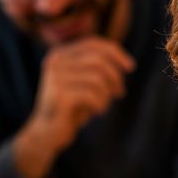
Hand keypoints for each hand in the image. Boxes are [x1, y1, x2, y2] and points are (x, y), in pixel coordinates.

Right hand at [13, 37, 134, 177]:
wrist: (47, 133)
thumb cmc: (70, 108)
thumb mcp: (83, 83)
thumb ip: (96, 69)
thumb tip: (124, 61)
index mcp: (59, 54)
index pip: (92, 43)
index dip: (115, 52)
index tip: (131, 67)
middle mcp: (55, 62)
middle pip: (98, 60)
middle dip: (115, 77)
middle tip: (120, 93)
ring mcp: (55, 78)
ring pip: (98, 79)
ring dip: (107, 95)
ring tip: (103, 106)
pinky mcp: (59, 95)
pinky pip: (93, 95)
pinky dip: (101, 105)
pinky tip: (96, 113)